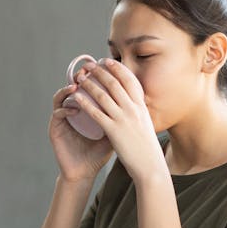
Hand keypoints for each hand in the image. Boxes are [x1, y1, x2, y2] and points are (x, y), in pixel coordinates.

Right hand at [50, 68, 113, 182]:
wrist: (84, 172)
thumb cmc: (99, 153)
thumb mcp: (113, 134)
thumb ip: (121, 119)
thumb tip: (139, 104)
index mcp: (83, 110)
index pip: (87, 88)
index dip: (94, 77)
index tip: (104, 67)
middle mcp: (71, 111)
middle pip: (73, 87)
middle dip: (80, 77)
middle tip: (87, 69)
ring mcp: (62, 119)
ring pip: (61, 97)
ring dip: (68, 90)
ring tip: (77, 86)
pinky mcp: (55, 129)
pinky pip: (57, 114)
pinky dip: (66, 109)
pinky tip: (74, 109)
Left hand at [70, 59, 166, 183]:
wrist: (150, 166)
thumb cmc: (147, 148)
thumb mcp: (146, 125)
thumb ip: (138, 112)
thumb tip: (133, 103)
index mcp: (141, 106)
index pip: (129, 80)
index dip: (117, 68)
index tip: (107, 61)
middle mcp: (133, 109)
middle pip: (114, 84)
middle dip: (99, 72)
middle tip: (88, 66)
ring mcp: (123, 119)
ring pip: (103, 96)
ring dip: (89, 84)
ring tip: (79, 78)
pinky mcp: (114, 131)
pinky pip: (96, 113)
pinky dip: (85, 103)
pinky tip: (76, 97)